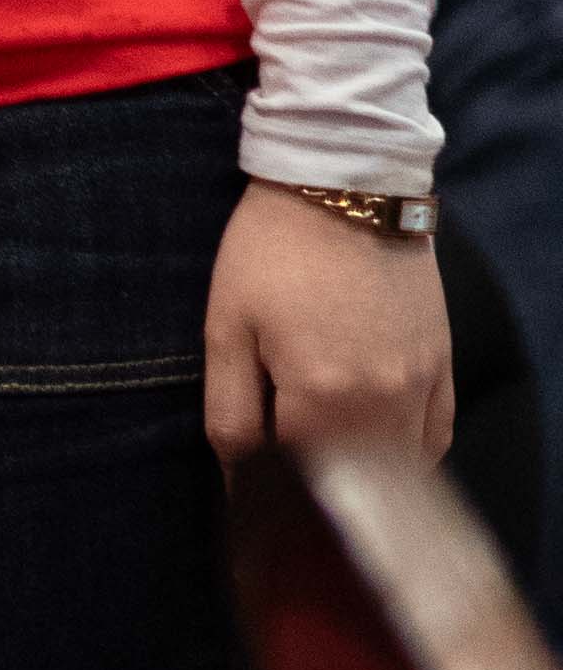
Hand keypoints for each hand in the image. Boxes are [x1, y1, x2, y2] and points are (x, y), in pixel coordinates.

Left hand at [203, 182, 453, 462]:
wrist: (342, 180)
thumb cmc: (271, 249)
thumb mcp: (226, 325)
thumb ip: (230, 412)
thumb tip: (239, 477)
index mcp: (322, 399)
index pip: (295, 484)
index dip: (265, 487)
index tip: (250, 482)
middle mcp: (383, 406)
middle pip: (353, 486)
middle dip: (315, 489)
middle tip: (284, 469)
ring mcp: (421, 388)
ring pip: (398, 472)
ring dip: (364, 479)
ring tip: (327, 461)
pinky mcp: (443, 366)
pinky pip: (434, 439)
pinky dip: (407, 455)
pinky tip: (379, 450)